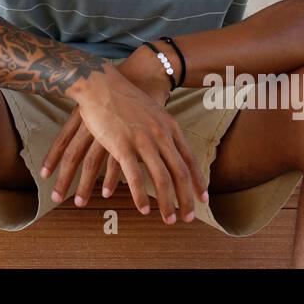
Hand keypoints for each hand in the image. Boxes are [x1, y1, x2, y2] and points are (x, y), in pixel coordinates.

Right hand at [39, 58, 207, 224]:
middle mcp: (160, 135)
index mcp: (169, 127)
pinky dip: (140, 195)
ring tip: (169, 219)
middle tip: (188, 218)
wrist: (100, 84)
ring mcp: (142, 140)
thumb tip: (169, 147)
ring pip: (161, 179)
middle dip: (186, 199)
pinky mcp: (121, 145)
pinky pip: (134, 176)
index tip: (203, 200)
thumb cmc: (124, 99)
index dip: (198, 182)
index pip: (189, 160)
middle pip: (179, 173)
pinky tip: (143, 209)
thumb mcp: (152, 112)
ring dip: (167, 203)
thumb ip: (162, 130)